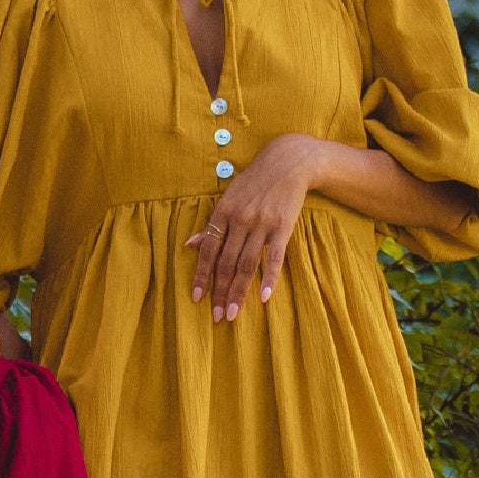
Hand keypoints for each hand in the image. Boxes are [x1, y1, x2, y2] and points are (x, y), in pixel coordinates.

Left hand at [187, 134, 320, 321]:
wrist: (288, 161)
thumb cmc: (254, 182)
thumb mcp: (228, 198)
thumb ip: (211, 224)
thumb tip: (189, 245)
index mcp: (223, 213)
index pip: (208, 251)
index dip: (202, 276)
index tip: (197, 298)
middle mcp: (240, 220)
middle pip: (227, 263)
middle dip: (220, 292)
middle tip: (216, 316)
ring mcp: (262, 224)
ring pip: (247, 264)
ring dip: (239, 291)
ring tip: (232, 313)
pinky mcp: (283, 226)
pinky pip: (274, 257)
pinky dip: (269, 278)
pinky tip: (263, 297)